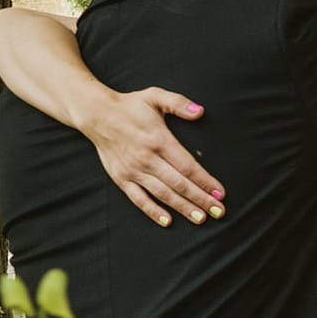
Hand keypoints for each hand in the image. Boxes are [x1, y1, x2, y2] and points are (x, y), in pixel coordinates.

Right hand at [77, 87, 225, 227]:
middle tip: (218, 212)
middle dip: (200, 199)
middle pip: (179, 183)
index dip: (205, 181)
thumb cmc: (130, 106)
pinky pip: (139, 199)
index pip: (187, 165)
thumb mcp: (155, 96)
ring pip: (162, 194)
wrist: (97, 115)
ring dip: (183, 208)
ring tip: (201, 218)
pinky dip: (153, 211)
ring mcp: (133, 171)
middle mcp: (147, 159)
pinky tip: (168, 221)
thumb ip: (178, 103)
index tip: (220, 193)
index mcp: (158, 140)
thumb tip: (199, 111)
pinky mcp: (122, 178)